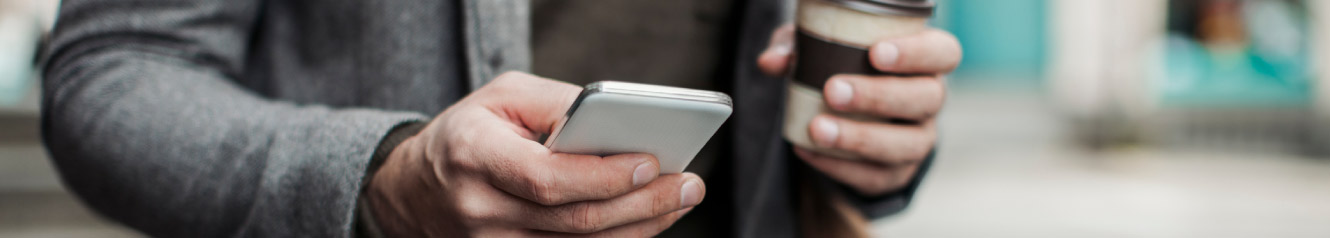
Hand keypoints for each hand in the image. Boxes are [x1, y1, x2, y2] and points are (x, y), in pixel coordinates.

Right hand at [366, 72, 704, 236]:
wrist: (411, 190)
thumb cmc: (467, 134)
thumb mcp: (502, 97)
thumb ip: (559, 105)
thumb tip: (619, 122)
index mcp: (474, 156)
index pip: (547, 178)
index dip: (604, 176)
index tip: (653, 162)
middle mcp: (480, 211)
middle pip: (574, 221)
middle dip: (642, 204)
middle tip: (689, 185)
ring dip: (640, 228)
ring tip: (679, 201)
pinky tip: (646, 224)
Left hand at [758, 24, 960, 195]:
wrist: (850, 118)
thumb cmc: (842, 67)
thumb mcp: (820, 49)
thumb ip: (797, 47)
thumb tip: (771, 60)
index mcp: (926, 61)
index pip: (943, 53)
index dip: (917, 53)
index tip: (876, 53)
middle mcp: (930, 101)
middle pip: (926, 98)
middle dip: (879, 96)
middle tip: (834, 91)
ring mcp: (918, 140)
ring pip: (905, 144)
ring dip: (860, 137)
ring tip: (818, 128)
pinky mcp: (895, 173)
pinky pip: (875, 176)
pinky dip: (839, 165)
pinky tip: (807, 150)